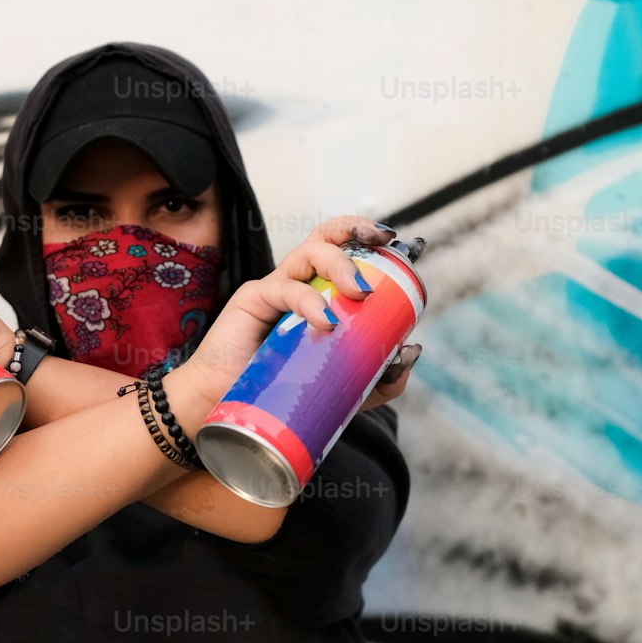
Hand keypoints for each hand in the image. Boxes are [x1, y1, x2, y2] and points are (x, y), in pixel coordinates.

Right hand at [172, 216, 420, 411]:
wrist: (231, 413)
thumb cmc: (280, 393)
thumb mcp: (344, 389)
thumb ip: (378, 375)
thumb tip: (410, 351)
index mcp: (320, 295)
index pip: (346, 254)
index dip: (371, 242)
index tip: (402, 249)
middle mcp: (299, 284)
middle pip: (326, 236)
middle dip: (357, 229)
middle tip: (383, 242)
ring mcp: (276, 289)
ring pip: (309, 251)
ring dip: (341, 263)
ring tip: (360, 292)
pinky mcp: (252, 299)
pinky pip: (285, 288)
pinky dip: (309, 302)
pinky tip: (326, 323)